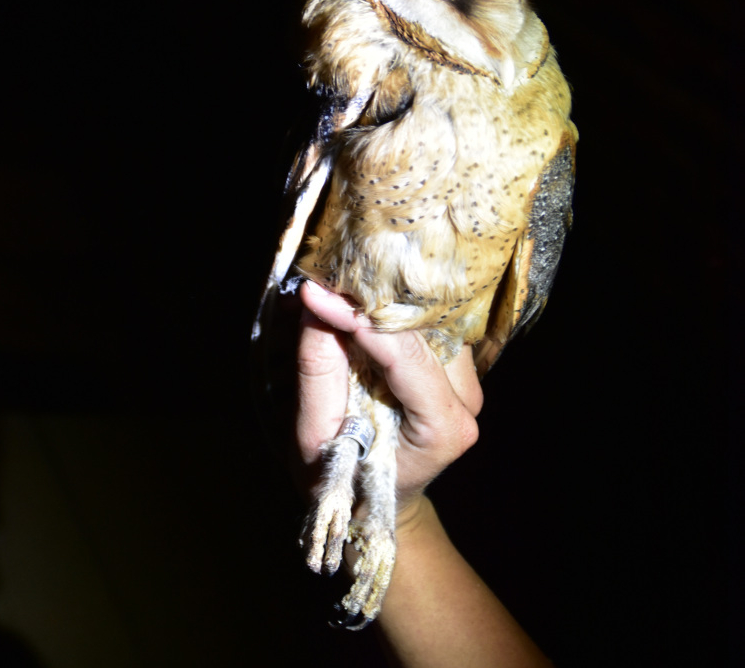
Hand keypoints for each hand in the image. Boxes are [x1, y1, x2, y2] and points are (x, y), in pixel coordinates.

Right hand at [295, 280, 482, 526]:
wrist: (375, 503)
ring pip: (431, 319)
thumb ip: (318, 373)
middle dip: (375, 300)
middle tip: (326, 280)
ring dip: (386, 301)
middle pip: (427, 329)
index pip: (406, 355)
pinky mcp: (456, 369)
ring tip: (340, 288)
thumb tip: (314, 306)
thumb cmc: (344, 481)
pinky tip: (363, 299)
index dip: (358, 318)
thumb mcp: (316, 437)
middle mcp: (467, 401)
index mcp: (444, 429)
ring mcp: (468, 383)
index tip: (314, 292)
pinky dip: (394, 311)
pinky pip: (429, 325)